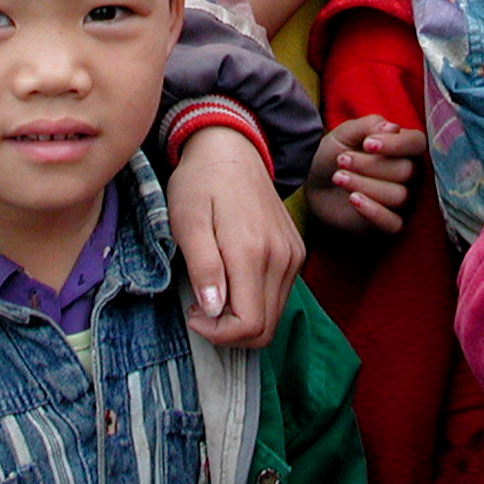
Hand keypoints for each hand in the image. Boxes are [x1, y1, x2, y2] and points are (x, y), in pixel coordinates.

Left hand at [169, 126, 303, 346]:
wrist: (232, 148)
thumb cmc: (201, 183)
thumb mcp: (188, 222)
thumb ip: (203, 267)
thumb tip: (214, 311)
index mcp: (253, 251)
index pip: (249, 324)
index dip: (218, 334)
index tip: (192, 314)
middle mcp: (282, 257)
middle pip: (265, 328)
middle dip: (229, 332)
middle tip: (199, 307)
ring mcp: (293, 255)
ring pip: (274, 315)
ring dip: (242, 318)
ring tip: (212, 291)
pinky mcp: (296, 251)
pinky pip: (279, 295)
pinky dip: (255, 301)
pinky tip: (231, 281)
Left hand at [306, 115, 426, 234]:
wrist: (313, 186)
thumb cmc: (333, 154)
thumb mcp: (345, 133)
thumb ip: (369, 125)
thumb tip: (393, 127)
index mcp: (402, 147)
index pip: (417, 143)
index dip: (396, 144)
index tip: (367, 144)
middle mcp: (409, 173)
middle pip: (407, 171)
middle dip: (371, 165)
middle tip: (341, 160)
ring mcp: (401, 200)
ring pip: (399, 195)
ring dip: (365, 185)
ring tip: (338, 177)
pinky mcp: (390, 224)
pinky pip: (394, 223)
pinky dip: (374, 211)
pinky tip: (353, 199)